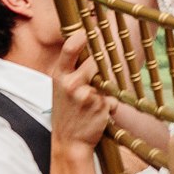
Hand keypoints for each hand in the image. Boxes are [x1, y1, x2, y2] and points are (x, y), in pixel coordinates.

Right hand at [50, 31, 113, 152]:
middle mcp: (71, 83)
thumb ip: (72, 68)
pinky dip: (111, 103)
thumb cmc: (66, 111)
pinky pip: (113, 96)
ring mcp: (86, 95)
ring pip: (108, 78)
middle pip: (97, 60)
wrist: (69, 142)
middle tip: (97, 76)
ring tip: (93, 100)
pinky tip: (99, 113)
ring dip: (106, 87)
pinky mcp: (101, 106)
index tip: (91, 30)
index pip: (70, 48)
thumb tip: (89, 41)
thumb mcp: (60, 87)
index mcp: (59, 76)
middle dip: (101, 65)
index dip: (83, 36)